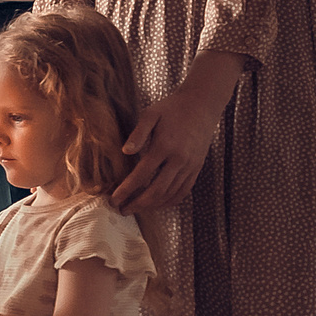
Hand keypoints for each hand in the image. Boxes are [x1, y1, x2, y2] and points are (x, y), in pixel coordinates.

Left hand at [113, 72, 234, 214]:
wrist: (202, 105)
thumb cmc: (172, 108)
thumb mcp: (150, 114)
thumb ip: (137, 133)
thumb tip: (125, 152)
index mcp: (164, 146)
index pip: (142, 175)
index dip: (127, 190)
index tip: (113, 199)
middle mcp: (179, 160)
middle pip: (156, 190)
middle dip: (137, 203)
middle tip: (121, 210)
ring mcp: (190, 166)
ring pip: (170, 194)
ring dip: (152, 206)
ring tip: (135, 210)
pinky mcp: (197, 168)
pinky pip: (184, 190)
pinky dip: (170, 201)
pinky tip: (157, 205)